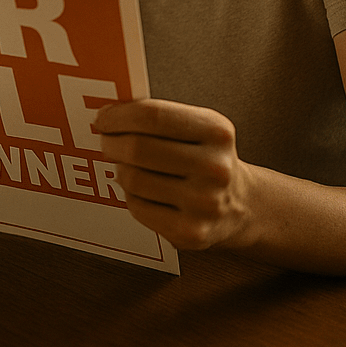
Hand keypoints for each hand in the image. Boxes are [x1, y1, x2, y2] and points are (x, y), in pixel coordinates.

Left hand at [95, 99, 255, 251]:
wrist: (241, 205)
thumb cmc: (208, 159)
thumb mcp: (198, 127)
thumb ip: (158, 117)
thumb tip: (109, 114)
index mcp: (216, 132)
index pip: (153, 116)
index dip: (119, 116)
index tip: (103, 117)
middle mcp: (214, 168)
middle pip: (137, 149)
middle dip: (111, 142)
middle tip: (107, 141)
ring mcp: (203, 203)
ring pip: (132, 179)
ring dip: (121, 169)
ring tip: (129, 166)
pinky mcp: (190, 232)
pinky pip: (136, 207)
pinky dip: (131, 196)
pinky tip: (143, 191)